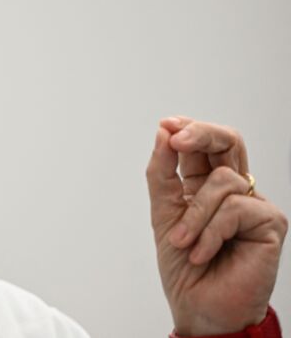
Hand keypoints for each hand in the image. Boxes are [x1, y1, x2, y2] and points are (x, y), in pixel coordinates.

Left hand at [146, 116, 287, 334]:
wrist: (199, 307)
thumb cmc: (184, 266)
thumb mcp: (163, 211)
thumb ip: (162, 172)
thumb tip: (164, 132)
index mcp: (206, 184)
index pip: (205, 144)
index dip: (189, 128)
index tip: (167, 125)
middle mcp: (233, 190)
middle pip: (229, 141)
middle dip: (201, 134)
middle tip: (178, 139)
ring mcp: (254, 205)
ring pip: (223, 180)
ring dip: (194, 213)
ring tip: (183, 241)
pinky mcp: (270, 224)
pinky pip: (235, 209)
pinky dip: (210, 232)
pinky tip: (202, 253)